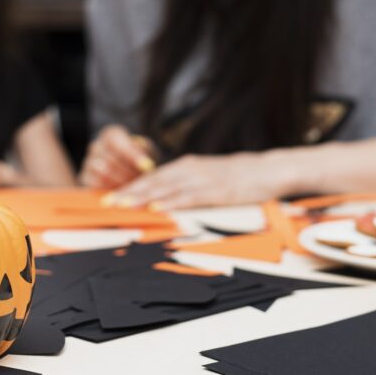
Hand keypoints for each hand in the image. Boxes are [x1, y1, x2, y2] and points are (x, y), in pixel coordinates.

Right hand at [79, 125, 155, 188]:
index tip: (147, 166)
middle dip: (128, 174)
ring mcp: (88, 162)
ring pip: (102, 174)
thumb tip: (146, 165)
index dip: (132, 154)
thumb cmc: (138, 158)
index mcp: (110, 135)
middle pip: (110, 161)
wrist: (128, 170)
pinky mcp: (85, 178)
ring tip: (133, 188)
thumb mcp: (145, 151)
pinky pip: (96, 186)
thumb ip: (145, 153)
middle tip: (142, 182)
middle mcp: (96, 146)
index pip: (117, 142)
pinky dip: (111, 191)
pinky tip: (122, 193)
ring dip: (121, 183)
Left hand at [113, 152, 280, 208]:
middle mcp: (190, 169)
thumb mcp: (207, 178)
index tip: (109, 197)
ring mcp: (203, 179)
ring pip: (167, 188)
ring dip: (143, 197)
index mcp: (186, 166)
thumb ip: (186, 186)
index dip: (130, 186)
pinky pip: (189, 197)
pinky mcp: (217, 191)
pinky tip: (157, 209)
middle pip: (154, 181)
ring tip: (124, 206)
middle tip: (107, 203)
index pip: (152, 176)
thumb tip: (163, 201)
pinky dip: (171, 203)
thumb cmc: (237, 178)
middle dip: (129, 192)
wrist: (268, 170)